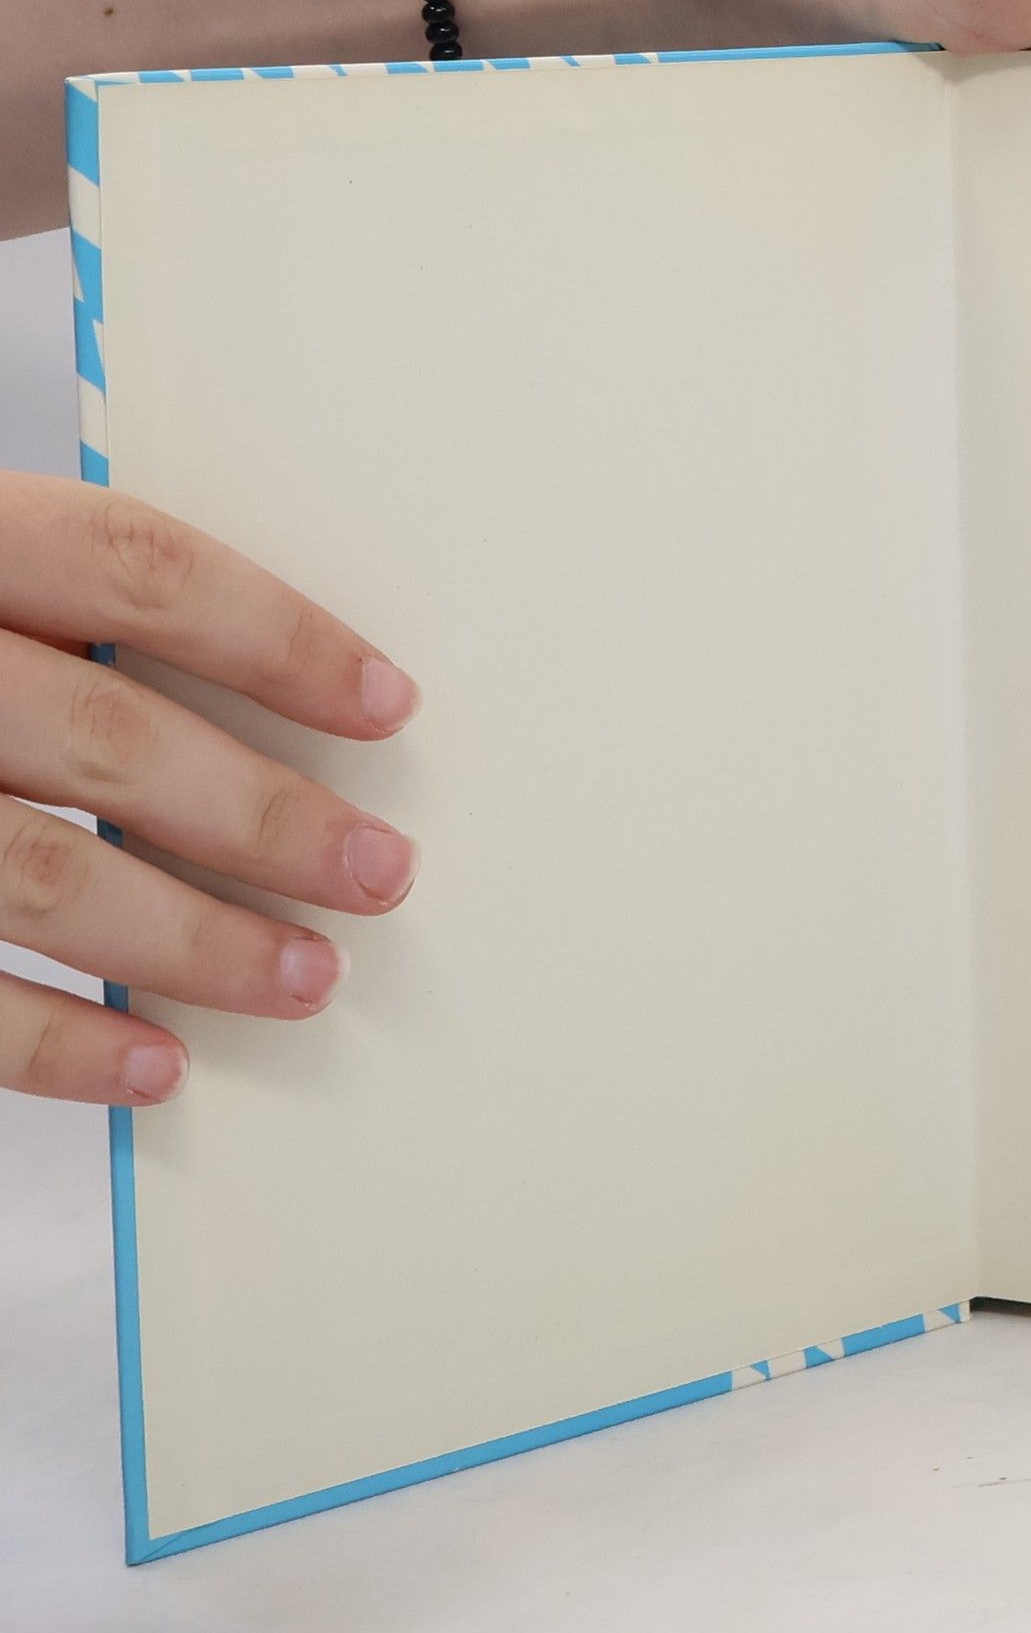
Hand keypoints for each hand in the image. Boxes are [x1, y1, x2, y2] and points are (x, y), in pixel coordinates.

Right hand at [0, 471, 419, 1104]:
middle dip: (266, 818)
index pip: (132, 566)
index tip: (388, 704)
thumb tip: (240, 669)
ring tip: (310, 977)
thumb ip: (44, 598)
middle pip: (109, 739)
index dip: (276, 636)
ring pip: (39, 877)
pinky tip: (155, 1065)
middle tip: (383, 872)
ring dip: (194, 941)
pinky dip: (55, 1044)